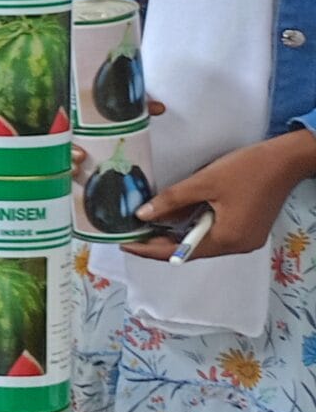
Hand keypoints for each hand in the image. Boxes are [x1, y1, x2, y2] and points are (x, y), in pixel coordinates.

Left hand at [124, 125, 315, 260]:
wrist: (286, 159)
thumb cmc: (247, 169)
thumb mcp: (203, 182)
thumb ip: (171, 201)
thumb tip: (142, 215)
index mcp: (228, 239)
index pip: (180, 252)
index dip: (150, 250)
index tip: (125, 244)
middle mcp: (237, 245)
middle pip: (191, 250)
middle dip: (160, 243)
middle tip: (132, 234)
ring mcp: (245, 238)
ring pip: (202, 242)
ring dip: (177, 235)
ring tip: (147, 227)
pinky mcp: (249, 228)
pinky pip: (214, 233)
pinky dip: (194, 227)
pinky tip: (176, 219)